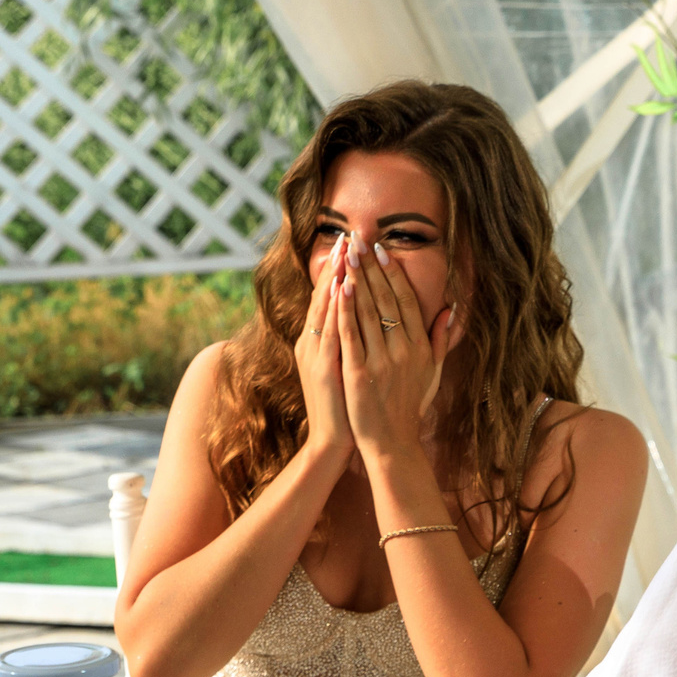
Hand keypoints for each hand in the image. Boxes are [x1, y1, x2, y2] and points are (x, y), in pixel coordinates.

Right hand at [296, 236, 353, 461]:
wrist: (335, 440)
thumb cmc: (347, 406)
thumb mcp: (348, 367)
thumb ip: (353, 341)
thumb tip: (363, 316)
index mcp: (320, 340)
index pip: (329, 298)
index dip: (339, 270)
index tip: (352, 244)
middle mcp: (313, 342)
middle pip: (325, 296)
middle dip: (337, 265)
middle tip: (348, 235)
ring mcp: (317, 353)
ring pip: (325, 307)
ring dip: (334, 276)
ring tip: (345, 250)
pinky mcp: (324, 367)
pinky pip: (330, 331)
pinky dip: (335, 307)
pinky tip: (341, 286)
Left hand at [338, 236, 459, 459]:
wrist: (393, 444)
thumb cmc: (411, 408)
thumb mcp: (433, 373)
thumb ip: (441, 341)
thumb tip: (452, 310)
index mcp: (419, 347)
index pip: (405, 300)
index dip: (392, 273)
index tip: (380, 250)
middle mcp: (403, 350)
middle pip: (385, 299)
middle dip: (369, 267)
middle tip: (357, 240)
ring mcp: (381, 361)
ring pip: (367, 311)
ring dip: (356, 279)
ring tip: (345, 254)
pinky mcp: (359, 373)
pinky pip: (351, 334)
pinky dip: (345, 309)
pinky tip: (339, 287)